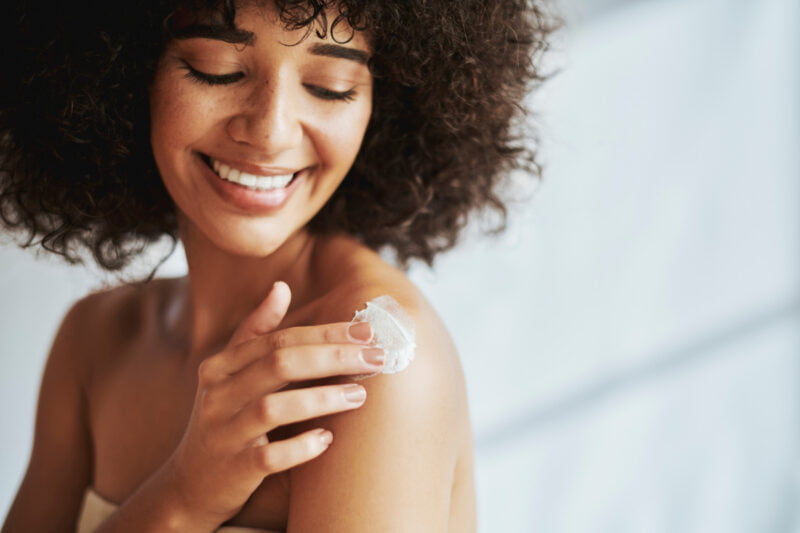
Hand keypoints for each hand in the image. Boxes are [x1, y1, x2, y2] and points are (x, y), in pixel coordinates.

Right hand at [161, 281, 381, 528]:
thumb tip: (281, 286)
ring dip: (322, 398)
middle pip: (279, 364)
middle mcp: (218, 395)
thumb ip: (255, 332)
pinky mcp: (232, 471)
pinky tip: (327, 439)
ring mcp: (223, 434)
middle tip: (376, 357)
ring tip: (360, 394)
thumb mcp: (230, 374)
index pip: (278, 339)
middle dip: (332, 357)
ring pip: (273, 408)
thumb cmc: (223, 420)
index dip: (325, 332)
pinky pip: (267, 458)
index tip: (367, 331)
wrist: (189, 485)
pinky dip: (299, 447)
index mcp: (221, 366)